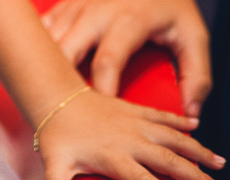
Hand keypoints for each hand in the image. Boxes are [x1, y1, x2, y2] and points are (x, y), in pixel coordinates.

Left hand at [38, 87, 222, 179]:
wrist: (54, 96)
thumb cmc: (55, 134)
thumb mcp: (55, 166)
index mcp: (116, 158)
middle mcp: (131, 141)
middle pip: (170, 163)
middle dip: (194, 176)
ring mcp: (135, 123)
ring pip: (174, 138)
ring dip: (197, 150)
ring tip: (219, 162)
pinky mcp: (134, 109)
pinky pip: (162, 115)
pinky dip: (180, 121)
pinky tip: (196, 124)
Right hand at [43, 0, 210, 116]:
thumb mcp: (194, 33)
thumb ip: (197, 74)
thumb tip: (191, 112)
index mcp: (128, 21)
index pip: (107, 62)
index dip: (103, 94)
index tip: (105, 118)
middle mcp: (95, 14)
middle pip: (65, 52)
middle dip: (62, 84)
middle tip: (68, 112)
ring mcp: (74, 8)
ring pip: (46, 42)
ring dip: (45, 69)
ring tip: (50, 96)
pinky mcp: (62, 6)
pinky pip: (40, 31)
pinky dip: (36, 51)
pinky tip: (39, 71)